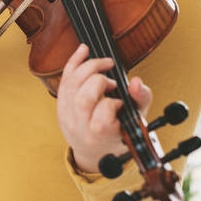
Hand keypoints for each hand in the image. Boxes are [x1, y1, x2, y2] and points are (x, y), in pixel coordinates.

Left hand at [56, 44, 152, 173]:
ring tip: (103, 64)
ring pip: (70, 87)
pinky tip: (83, 50)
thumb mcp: (136, 119)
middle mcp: (80, 128)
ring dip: (86, 68)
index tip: (120, 103)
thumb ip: (141, 99)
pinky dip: (73, 63)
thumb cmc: (119, 132)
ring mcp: (66, 117)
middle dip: (98, 82)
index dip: (112, 104)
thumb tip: (135, 82)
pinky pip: (63, 81)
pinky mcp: (59, 107)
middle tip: (111, 83)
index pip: (102, 115)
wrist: (94, 150)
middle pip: (83, 99)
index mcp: (100, 136)